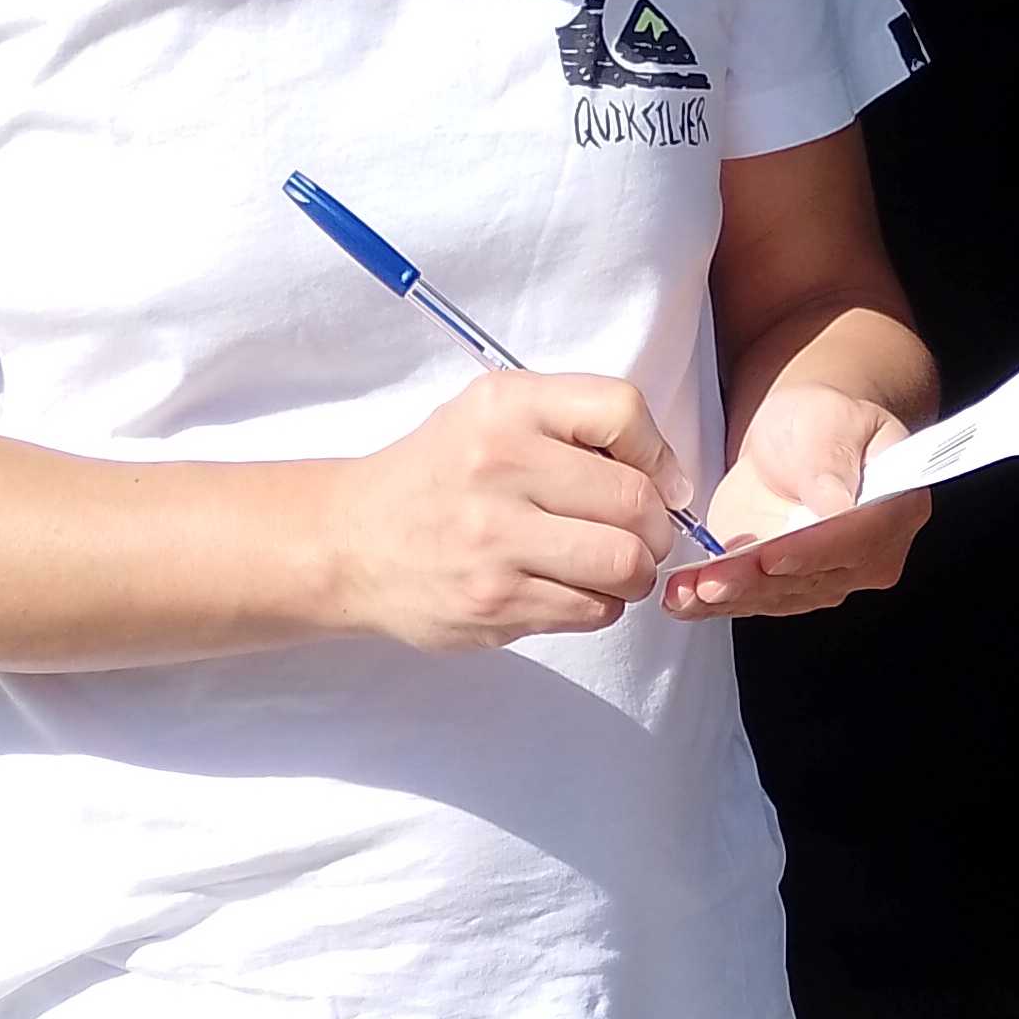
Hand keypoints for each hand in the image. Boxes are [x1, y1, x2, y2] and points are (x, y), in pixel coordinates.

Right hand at [336, 371, 688, 652]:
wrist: (351, 542)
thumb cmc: (439, 477)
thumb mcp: (491, 416)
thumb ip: (571, 426)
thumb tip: (667, 475)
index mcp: (504, 407)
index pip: (622, 412)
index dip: (658, 454)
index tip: (658, 480)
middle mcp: (498, 466)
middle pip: (635, 502)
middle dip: (656, 528)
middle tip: (639, 535)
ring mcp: (495, 541)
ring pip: (624, 565)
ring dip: (634, 573)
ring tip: (610, 566)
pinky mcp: (496, 603)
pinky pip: (593, 610)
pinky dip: (599, 604)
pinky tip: (569, 588)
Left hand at [666, 380, 929, 621]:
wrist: (795, 438)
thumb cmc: (822, 422)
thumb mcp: (830, 421)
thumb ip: (833, 463)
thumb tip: (838, 506)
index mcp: (895, 511)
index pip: (855, 541)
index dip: (811, 553)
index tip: (773, 557)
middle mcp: (865, 557)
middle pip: (810, 578)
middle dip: (755, 582)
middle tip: (713, 582)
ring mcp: (823, 577)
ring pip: (775, 596)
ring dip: (727, 598)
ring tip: (685, 592)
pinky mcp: (782, 586)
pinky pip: (749, 599)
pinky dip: (710, 602)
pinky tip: (682, 600)